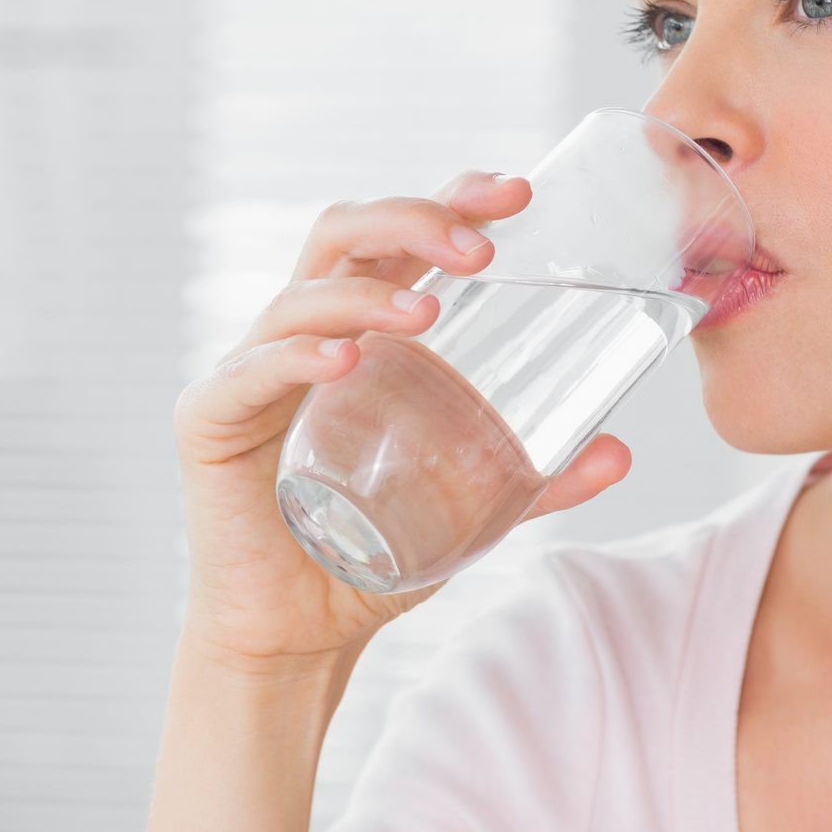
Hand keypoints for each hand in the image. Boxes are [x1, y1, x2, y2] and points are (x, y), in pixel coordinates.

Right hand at [169, 169, 633, 675]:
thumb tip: (622, 451)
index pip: (396, 238)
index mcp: (356, 332)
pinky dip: (297, 355)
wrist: (295, 638)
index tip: (518, 194)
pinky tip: (344, 359)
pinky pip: (250, 372)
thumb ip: (537, 479)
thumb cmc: (368, 556)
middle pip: (344, 236)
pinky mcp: (209, 423)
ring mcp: (249, 372)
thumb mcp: (468, 508)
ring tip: (431, 310)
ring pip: (300, 294)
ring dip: (368, 293)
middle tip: (484, 244)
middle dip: (413, 219)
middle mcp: (298, 335)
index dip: (449, 201)